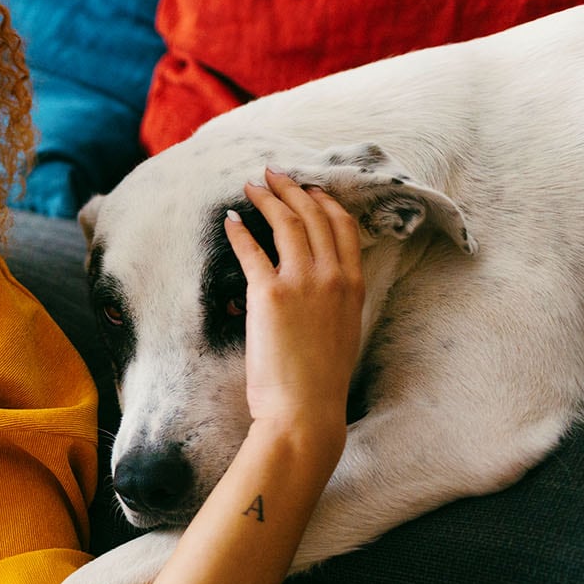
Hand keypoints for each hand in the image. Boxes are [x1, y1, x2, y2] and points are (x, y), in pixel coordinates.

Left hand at [229, 168, 365, 436]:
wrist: (305, 409)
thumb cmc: (320, 381)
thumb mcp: (342, 332)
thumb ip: (335, 302)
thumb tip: (319, 288)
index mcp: (353, 285)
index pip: (343, 227)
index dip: (324, 202)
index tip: (310, 188)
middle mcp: (332, 276)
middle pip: (313, 216)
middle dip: (292, 189)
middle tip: (274, 174)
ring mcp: (302, 282)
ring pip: (286, 224)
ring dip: (267, 199)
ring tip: (252, 186)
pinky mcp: (269, 293)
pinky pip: (251, 250)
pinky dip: (239, 230)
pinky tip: (230, 219)